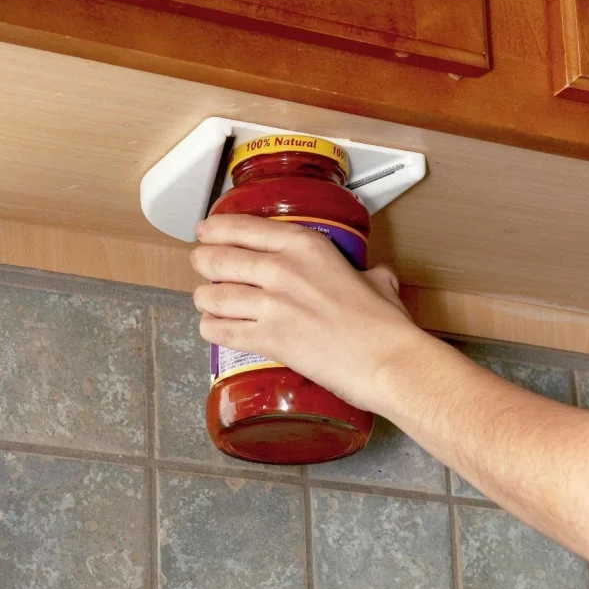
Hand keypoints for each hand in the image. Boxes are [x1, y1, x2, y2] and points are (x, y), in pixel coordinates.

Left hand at [191, 214, 421, 411]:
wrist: (387, 361)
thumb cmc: (385, 324)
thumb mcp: (377, 281)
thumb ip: (366, 273)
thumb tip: (374, 277)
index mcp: (306, 245)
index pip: (243, 227)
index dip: (215, 230)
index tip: (204, 232)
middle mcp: (281, 269)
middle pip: (218, 258)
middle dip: (203, 262)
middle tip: (201, 265)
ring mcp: (270, 305)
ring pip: (212, 295)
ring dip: (204, 299)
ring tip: (206, 301)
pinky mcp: (266, 339)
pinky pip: (220, 331)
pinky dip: (211, 329)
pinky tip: (212, 327)